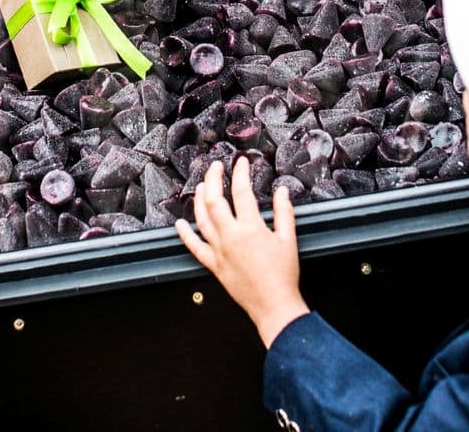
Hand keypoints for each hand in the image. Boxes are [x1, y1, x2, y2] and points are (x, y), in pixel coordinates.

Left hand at [176, 158, 308, 348]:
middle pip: (214, 200)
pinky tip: (180, 224)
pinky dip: (185, 235)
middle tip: (216, 167)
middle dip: (212, 179)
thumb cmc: (283, 274)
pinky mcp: (214, 265)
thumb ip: (284, 212)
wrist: (273, 305)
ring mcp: (219, 251)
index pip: (241, 191)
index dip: (240, 173)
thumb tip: (282, 191)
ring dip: (198, 200)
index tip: (241, 162)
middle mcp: (230, 237)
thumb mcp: (288, 239)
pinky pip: (195, 248)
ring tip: (200, 186)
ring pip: (201, 219)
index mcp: (251, 228)